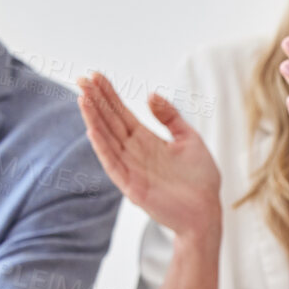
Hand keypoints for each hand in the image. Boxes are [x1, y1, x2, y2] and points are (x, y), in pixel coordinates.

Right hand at [77, 72, 220, 236]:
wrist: (206, 212)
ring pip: (107, 139)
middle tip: (81, 79)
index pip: (121, 113)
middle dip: (96, 101)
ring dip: (94, 119)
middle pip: (110, 122)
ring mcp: (131, 168)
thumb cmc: (200, 179)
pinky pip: (113, 163)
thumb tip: (150, 94)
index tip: (95, 76)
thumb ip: (170, 117)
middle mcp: (134, 152)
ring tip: (82, 98)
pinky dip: (102, 147)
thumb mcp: (188, 139)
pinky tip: (91, 130)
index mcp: (147, 140)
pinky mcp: (131, 185)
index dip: (109, 95)